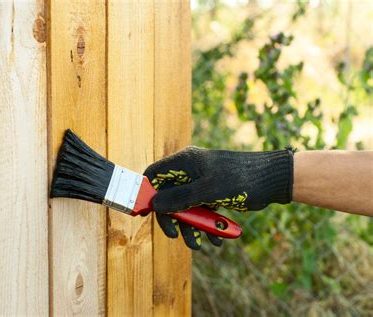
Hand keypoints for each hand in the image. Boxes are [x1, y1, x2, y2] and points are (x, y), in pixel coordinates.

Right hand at [144, 146, 293, 248]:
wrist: (274, 181)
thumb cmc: (241, 179)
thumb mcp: (208, 191)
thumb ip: (179, 198)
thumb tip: (154, 205)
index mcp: (185, 162)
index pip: (155, 174)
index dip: (146, 192)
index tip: (144, 213)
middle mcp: (190, 171)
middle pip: (168, 196)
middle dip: (173, 218)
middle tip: (176, 236)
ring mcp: (201, 183)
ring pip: (185, 207)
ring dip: (191, 227)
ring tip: (200, 245)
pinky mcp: (212, 193)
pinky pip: (201, 211)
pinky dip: (206, 224)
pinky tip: (216, 238)